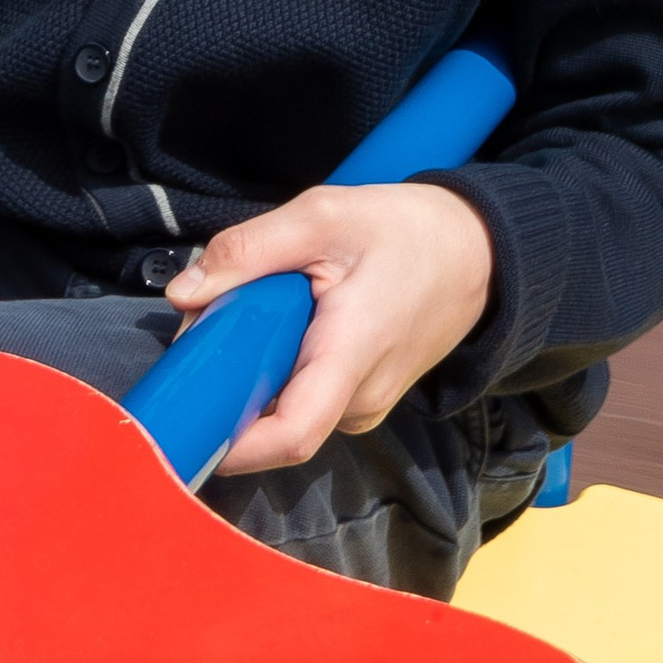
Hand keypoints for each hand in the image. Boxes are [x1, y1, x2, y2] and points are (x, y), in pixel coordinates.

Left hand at [164, 180, 494, 478]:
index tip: (185, 421)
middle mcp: (360, 400)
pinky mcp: (361, 401)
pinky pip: (303, 398)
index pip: (290, 436)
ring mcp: (363, 407)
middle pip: (270, 419)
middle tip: (212, 320)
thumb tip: (183, 295)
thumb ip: (248, 251)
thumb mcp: (323, 217)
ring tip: (257, 310)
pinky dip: (277, 367)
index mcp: (353, 356)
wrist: (478, 252)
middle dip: (226, 380)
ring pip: (284, 407)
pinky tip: (283, 323)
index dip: (230, 445)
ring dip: (252, 369)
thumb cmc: (408, 232)